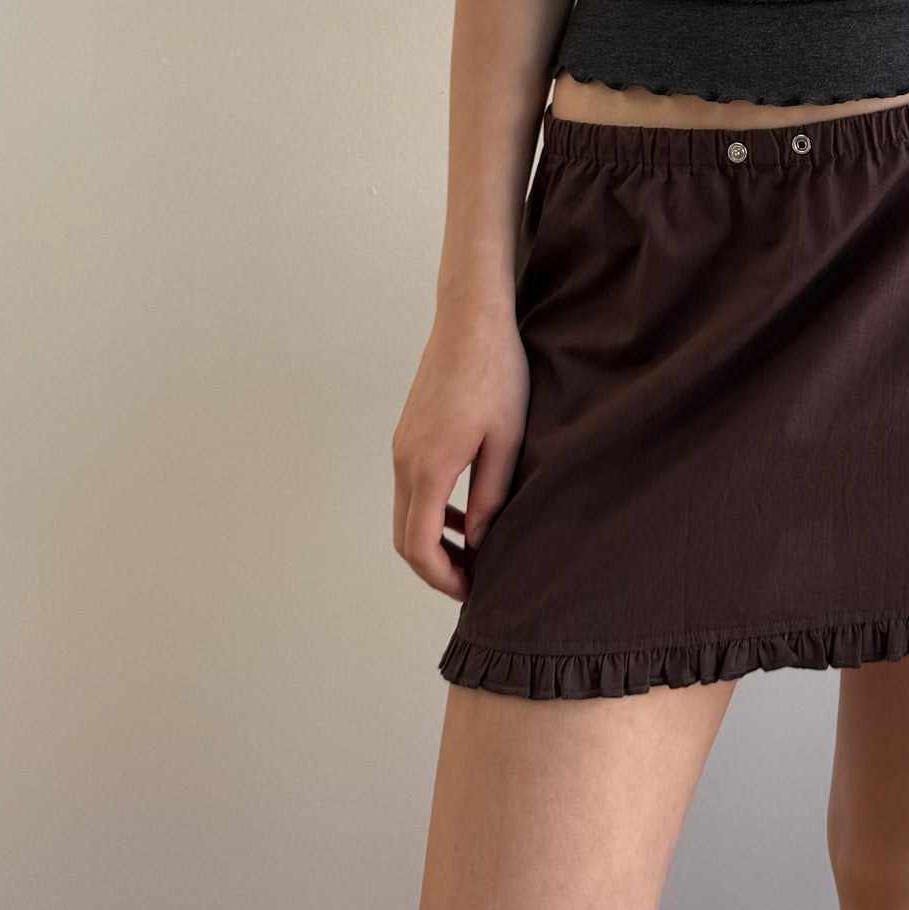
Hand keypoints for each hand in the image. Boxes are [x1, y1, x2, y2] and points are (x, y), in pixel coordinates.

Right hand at [391, 300, 529, 601]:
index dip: (441, 577)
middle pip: (404, 536)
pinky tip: (462, 514)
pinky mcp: (407, 433)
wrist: (471, 320)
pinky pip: (410, 488)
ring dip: (431, 540)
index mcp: (428, 466)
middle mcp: (404, 460)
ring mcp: (401, 446)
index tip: (471, 590)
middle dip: (433, 567)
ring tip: (471, 554)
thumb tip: (479, 541)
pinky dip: (429, 512)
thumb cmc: (497, 373)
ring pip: (404, 513)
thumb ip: (490, 495)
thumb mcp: (507, 439)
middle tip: (472, 581)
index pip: (418, 544)